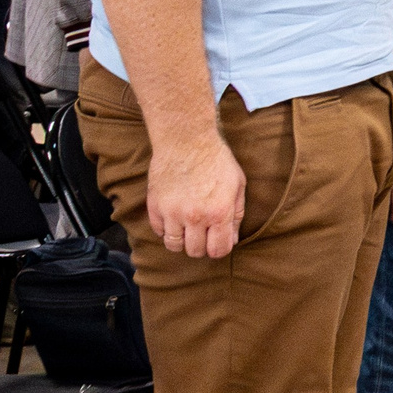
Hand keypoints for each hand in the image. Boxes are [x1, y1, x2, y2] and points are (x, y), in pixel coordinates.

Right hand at [145, 130, 247, 259]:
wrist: (186, 140)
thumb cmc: (216, 160)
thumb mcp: (237, 184)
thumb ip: (236, 214)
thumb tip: (232, 239)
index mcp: (219, 213)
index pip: (218, 250)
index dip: (219, 249)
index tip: (218, 241)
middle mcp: (195, 217)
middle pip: (195, 251)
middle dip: (201, 246)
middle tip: (202, 233)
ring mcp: (172, 213)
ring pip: (174, 246)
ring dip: (182, 240)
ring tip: (187, 227)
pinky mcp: (154, 206)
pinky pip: (159, 231)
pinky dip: (166, 229)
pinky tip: (174, 216)